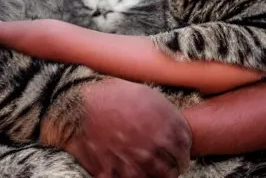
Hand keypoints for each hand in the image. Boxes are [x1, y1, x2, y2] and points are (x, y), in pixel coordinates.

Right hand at [52, 78, 191, 177]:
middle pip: (173, 168)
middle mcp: (153, 147)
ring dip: (156, 176)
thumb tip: (176, 128)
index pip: (184, 149)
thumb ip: (167, 116)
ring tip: (154, 172)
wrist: (81, 104)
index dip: (184, 153)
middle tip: (172, 167)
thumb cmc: (115, 96)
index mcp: (165, 127)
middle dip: (174, 168)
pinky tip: (131, 172)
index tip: (181, 154)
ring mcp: (133, 162)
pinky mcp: (112, 172)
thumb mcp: (149, 96)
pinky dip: (132, 177)